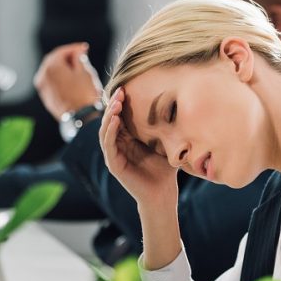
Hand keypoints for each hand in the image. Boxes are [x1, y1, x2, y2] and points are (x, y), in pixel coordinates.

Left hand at [34, 42, 103, 120]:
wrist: (80, 119)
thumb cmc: (85, 95)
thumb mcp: (85, 71)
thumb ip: (79, 58)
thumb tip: (77, 52)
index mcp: (52, 66)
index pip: (62, 51)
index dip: (74, 48)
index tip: (84, 48)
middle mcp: (43, 75)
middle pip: (54, 60)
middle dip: (67, 56)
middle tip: (81, 55)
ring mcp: (43, 87)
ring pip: (51, 71)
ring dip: (62, 67)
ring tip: (76, 67)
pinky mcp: (45, 96)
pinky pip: (51, 81)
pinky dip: (59, 77)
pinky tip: (70, 78)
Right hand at [98, 87, 178, 208]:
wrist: (163, 194)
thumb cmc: (164, 170)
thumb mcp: (165, 144)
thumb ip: (164, 128)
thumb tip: (175, 106)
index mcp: (127, 140)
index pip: (120, 117)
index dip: (121, 102)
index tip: (126, 87)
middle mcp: (118, 146)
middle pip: (110, 120)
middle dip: (114, 104)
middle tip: (120, 90)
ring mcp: (114, 155)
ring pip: (106, 130)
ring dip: (109, 115)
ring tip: (116, 102)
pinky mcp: (114, 164)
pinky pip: (108, 145)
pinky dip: (110, 131)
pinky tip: (116, 120)